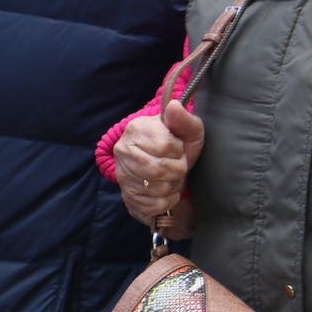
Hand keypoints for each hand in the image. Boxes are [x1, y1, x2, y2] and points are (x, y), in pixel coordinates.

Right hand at [114, 102, 204, 231]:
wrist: (172, 171)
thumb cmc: (181, 147)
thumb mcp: (190, 131)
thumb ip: (185, 119)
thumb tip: (174, 106)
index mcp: (137, 128)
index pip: (164, 146)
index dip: (179, 151)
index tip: (179, 149)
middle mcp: (123, 151)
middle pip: (158, 169)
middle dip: (177, 170)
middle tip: (178, 165)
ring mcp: (122, 175)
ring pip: (156, 189)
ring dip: (173, 185)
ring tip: (172, 176)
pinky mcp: (127, 198)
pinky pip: (154, 205)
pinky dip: (168, 200)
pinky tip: (167, 190)